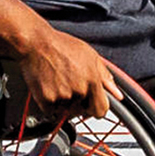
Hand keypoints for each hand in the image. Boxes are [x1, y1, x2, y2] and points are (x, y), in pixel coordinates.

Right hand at [10, 18, 133, 118]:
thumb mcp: (91, 56)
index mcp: (92, 80)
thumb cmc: (62, 46)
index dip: (96, 108)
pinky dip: (50, 103)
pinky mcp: (46, 100)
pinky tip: (49, 86)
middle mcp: (79, 90)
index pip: (101, 110)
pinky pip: (51, 111)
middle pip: (83, 112)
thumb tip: (117, 94)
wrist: (36, 43)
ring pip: (66, 112)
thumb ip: (106, 77)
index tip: (91, 104)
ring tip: (58, 83)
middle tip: (70, 86)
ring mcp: (62, 97)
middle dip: (79, 104)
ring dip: (63, 103)